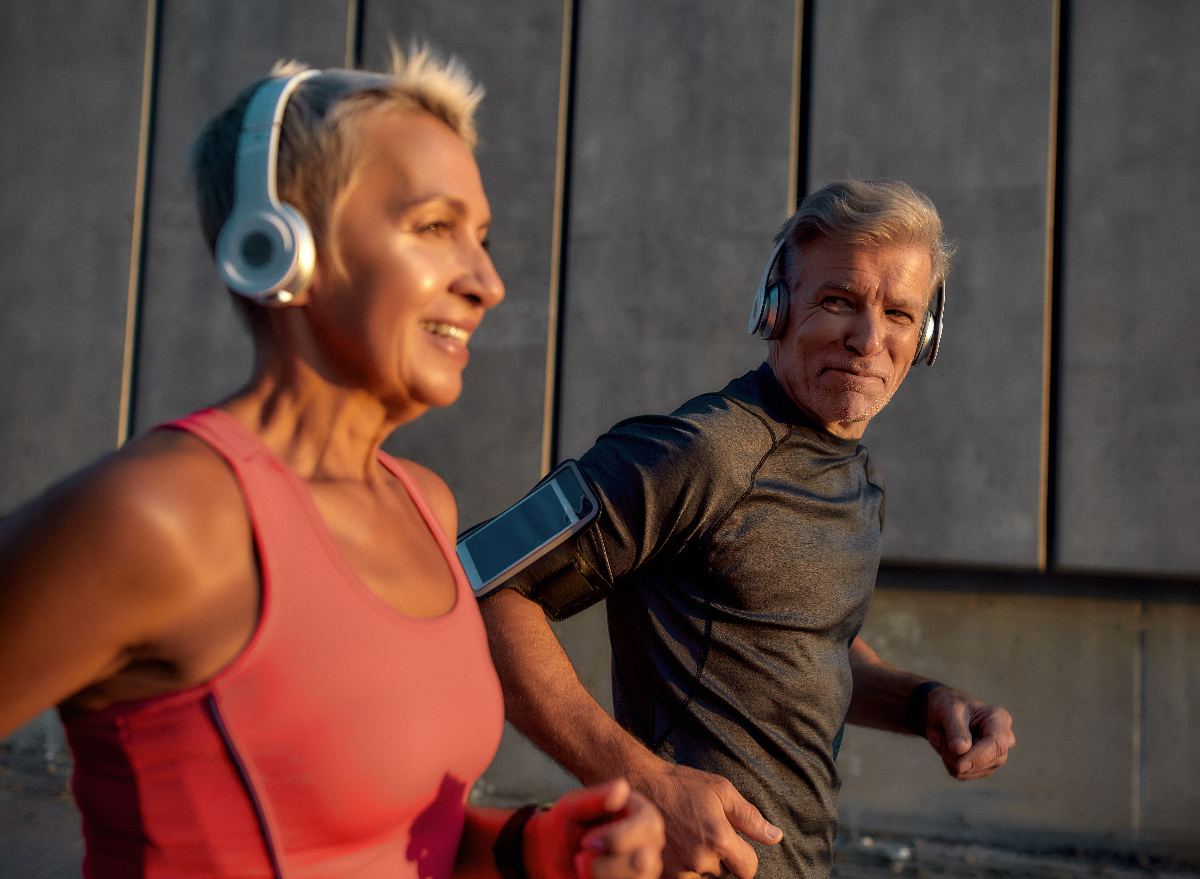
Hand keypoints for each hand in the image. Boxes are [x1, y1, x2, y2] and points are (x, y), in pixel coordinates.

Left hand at [525, 779, 663, 878]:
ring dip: (601, 876)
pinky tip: (588, 877)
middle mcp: (649, 842)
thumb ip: (596, 797)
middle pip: (644, 861)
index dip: (618, 837)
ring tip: (582, 867)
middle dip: (608, 865)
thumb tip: (622, 786)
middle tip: (581, 857)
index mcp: (640, 813)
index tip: (586, 842)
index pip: (649, 826)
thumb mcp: (572, 807)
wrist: (547, 858)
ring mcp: (646, 868)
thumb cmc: (563, 826)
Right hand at [631, 761, 781, 878]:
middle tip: (703, 832)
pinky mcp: (661, 874)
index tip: (734, 842)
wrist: (639, 784)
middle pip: (725, 874)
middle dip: (720, 858)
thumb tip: (776, 837)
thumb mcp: (721, 790)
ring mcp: (677, 870)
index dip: (745, 856)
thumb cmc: (681, 784)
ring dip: (701, 865)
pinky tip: (677, 847)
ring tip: (688, 839)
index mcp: (718, 839)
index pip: (748, 869)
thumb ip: (750, 817)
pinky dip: (683, 869)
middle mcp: (699, 860)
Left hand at [923, 687, 1014, 779]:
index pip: (997, 744)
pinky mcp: (981, 767)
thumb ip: (955, 729)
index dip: (979, 757)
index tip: (959, 764)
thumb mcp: (948, 710)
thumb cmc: (948, 706)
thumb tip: (961, 750)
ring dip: (949, 757)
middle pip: (985, 761)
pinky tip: (945, 746)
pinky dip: (948, 762)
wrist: (940, 712)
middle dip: (956, 754)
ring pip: (971, 770)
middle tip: (935, 734)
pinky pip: (963, 775)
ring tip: (940, 736)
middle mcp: (1002, 740)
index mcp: (1000, 720)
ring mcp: (993, 757)